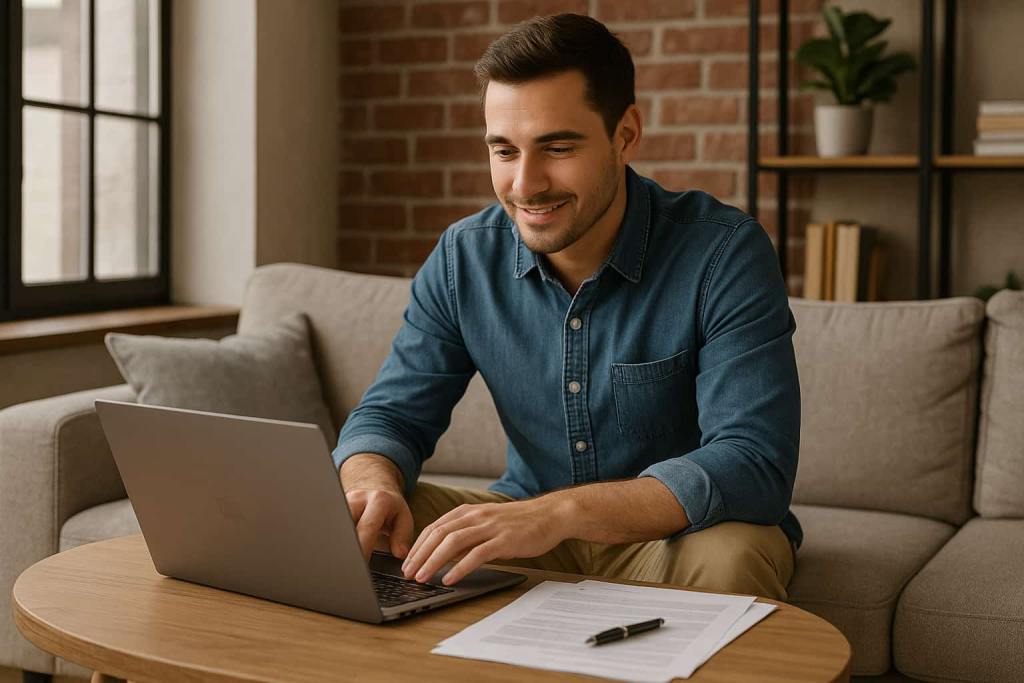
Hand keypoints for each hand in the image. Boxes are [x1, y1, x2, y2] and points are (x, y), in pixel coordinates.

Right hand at [339, 453, 410, 562]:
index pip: (367, 526)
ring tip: (338, 562)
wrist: (375, 488)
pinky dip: (332, 540)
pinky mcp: (331, 508)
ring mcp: (341, 502)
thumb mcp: (403, 518)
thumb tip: (399, 553)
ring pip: (335, 526)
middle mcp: (357, 498)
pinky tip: (333, 552)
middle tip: (347, 567)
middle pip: (346, 526)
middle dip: (345, 548)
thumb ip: (403, 536)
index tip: (360, 566)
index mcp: (378, 500)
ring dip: (337, 544)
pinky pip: (330, 526)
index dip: (363, 547)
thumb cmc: (390, 508)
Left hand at [401, 496, 569, 585]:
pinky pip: (477, 553)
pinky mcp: (504, 540)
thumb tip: (443, 553)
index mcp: (469, 511)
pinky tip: (450, 578)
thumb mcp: (487, 524)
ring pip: (453, 542)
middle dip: (420, 555)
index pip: (434, 527)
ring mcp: (490, 527)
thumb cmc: (519, 523)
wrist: (551, 515)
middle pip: (439, 534)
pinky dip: (460, 567)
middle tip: (408, 574)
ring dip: (434, 561)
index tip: (406, 563)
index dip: (417, 546)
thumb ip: (466, 535)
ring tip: (423, 578)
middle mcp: (476, 516)